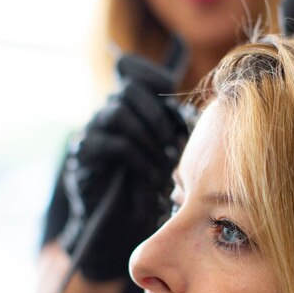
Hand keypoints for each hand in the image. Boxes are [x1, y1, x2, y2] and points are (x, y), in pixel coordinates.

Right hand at [59, 53, 188, 280]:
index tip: (172, 92)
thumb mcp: (166, 154)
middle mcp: (107, 112)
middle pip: (129, 89)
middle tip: (174, 142)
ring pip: (119, 113)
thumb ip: (176, 132)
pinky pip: (114, 144)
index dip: (152, 74)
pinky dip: (139, 159)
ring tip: (165, 162)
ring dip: (149, 138)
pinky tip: (152, 176)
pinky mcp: (85, 155)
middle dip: (157, 115)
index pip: (134, 72)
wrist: (115, 220)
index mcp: (128, 107)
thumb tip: (208, 119)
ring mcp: (93, 131)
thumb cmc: (148, 184)